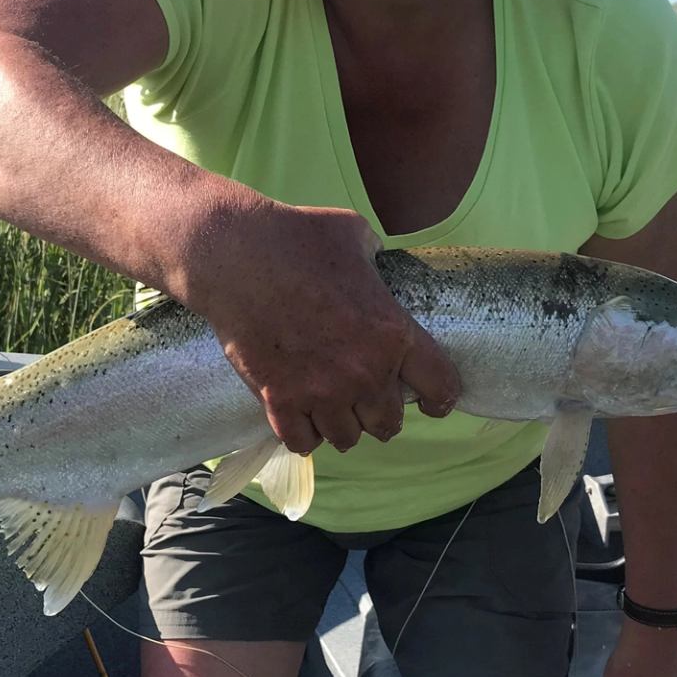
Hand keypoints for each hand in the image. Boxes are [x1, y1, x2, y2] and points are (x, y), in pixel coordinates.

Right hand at [181, 201, 459, 454]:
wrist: (235, 255)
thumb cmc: (296, 236)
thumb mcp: (354, 234)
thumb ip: (374, 258)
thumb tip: (375, 263)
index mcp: (393, 332)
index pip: (440, 387)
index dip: (439, 398)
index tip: (431, 402)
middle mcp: (363, 372)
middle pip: (389, 423)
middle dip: (380, 412)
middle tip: (366, 399)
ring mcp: (320, 392)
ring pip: (347, 438)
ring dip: (342, 425)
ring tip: (331, 408)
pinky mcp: (279, 401)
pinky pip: (303, 442)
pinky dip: (304, 433)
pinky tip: (300, 416)